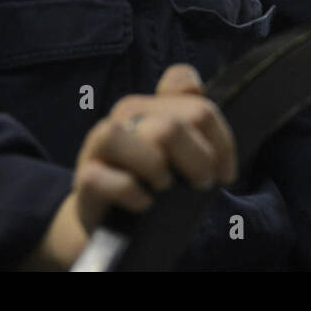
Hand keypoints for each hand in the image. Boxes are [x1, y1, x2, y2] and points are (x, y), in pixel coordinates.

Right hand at [21, 64, 236, 268]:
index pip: (195, 100)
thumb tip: (194, 88)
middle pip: (174, 126)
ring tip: (166, 188)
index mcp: (151, 104)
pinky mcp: (85, 178)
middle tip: (202, 185)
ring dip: (159, 168)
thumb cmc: (153, 183)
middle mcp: (125, 116)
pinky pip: (102, 177)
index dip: (221, 138)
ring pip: (133, 137)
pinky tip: (143, 204)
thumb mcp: (181, 154)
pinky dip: (130, 192)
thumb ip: (194, 116)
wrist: (110, 222)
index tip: (225, 173)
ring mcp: (101, 145)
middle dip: (199, 161)